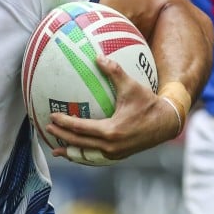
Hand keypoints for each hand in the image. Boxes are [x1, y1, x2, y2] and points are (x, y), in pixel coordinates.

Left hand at [47, 56, 179, 163]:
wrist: (166, 123)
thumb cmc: (148, 103)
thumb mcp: (132, 86)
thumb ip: (115, 72)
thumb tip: (99, 56)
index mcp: (111, 131)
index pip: (81, 128)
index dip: (65, 124)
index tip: (52, 117)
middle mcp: (110, 146)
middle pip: (79, 144)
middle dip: (62, 138)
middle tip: (48, 130)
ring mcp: (114, 153)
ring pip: (87, 155)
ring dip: (71, 152)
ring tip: (57, 149)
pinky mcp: (118, 155)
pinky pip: (96, 157)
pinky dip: (84, 155)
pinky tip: (77, 151)